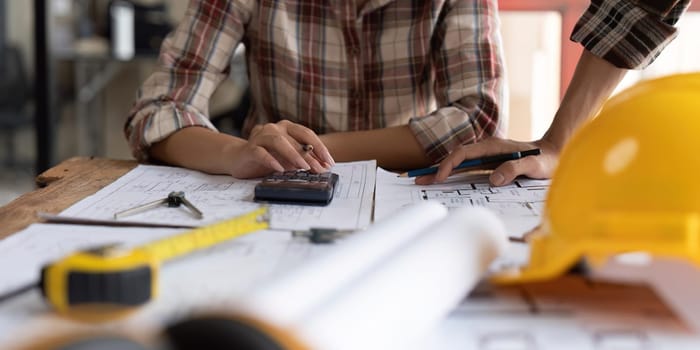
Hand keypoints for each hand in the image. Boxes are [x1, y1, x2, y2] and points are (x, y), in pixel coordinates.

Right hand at [228, 120, 334, 177]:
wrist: (238, 158)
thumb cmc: (266, 157)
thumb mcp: (287, 159)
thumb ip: (302, 160)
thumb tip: (321, 167)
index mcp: (287, 128)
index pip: (307, 134)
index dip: (320, 148)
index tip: (329, 162)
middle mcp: (275, 128)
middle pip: (295, 140)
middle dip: (309, 156)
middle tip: (319, 169)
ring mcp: (261, 136)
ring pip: (279, 142)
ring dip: (293, 155)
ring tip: (303, 168)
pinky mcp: (250, 148)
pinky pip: (261, 152)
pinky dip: (271, 160)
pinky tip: (280, 169)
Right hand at [414, 137, 559, 185]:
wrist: (554, 153)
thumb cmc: (546, 159)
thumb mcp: (534, 165)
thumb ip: (515, 170)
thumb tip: (493, 179)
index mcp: (492, 147)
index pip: (463, 154)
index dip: (449, 165)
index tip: (439, 177)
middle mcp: (485, 149)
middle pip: (455, 157)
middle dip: (436, 168)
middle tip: (417, 178)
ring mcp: (485, 156)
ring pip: (458, 163)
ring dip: (440, 171)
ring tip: (423, 180)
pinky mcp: (487, 163)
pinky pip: (465, 168)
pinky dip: (451, 174)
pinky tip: (443, 181)